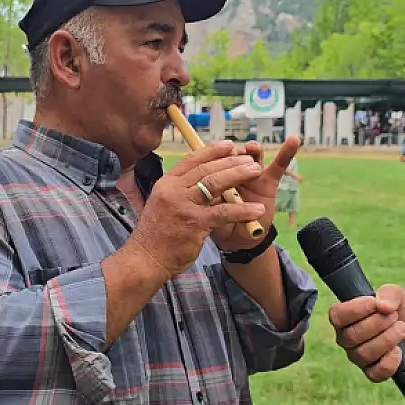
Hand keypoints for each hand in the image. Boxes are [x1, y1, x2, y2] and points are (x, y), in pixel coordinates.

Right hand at [125, 140, 266, 277]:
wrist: (146, 259)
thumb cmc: (157, 234)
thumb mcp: (164, 204)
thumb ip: (182, 191)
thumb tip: (205, 180)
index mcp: (166, 184)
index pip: (192, 160)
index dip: (213, 151)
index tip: (230, 144)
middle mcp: (173, 190)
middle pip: (207, 169)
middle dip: (232, 161)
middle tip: (251, 159)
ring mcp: (183, 206)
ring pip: (216, 183)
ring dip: (239, 175)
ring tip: (257, 171)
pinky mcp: (195, 223)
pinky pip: (224, 212)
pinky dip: (243, 210)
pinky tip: (257, 209)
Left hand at [209, 136, 302, 252]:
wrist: (236, 238)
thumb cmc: (218, 222)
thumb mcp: (208, 210)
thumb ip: (208, 196)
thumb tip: (204, 185)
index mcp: (215, 175)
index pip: (213, 158)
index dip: (213, 153)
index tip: (209, 153)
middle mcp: (232, 171)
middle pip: (232, 154)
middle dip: (231, 153)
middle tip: (231, 154)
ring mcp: (251, 175)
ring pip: (251, 156)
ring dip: (252, 149)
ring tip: (251, 147)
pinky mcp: (268, 182)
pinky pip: (278, 166)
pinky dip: (286, 153)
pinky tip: (294, 141)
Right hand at [329, 284, 404, 381]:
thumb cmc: (397, 309)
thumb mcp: (397, 294)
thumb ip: (389, 293)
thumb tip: (383, 305)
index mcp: (345, 317)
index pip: (337, 316)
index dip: (354, 310)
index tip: (373, 303)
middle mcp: (347, 338)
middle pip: (352, 336)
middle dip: (378, 323)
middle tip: (394, 316)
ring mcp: (358, 357)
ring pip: (364, 354)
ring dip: (387, 339)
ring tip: (401, 328)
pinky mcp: (373, 371)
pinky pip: (375, 373)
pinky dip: (389, 362)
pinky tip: (399, 350)